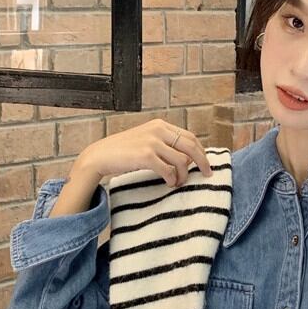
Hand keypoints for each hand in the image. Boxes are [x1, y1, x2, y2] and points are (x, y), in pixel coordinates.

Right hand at [76, 119, 212, 188]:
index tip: (206, 164)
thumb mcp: (146, 140)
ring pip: (182, 160)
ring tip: (178, 182)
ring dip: (184, 175)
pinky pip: (169, 170)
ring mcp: (152, 142)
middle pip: (191, 146)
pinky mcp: (145, 155)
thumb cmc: (124, 152)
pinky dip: (172, 179)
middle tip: (207, 175)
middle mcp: (158, 130)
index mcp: (160, 125)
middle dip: (202, 162)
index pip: (190, 137)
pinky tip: (170, 183)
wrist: (100, 155)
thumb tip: (188, 159)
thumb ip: (165, 145)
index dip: (201, 152)